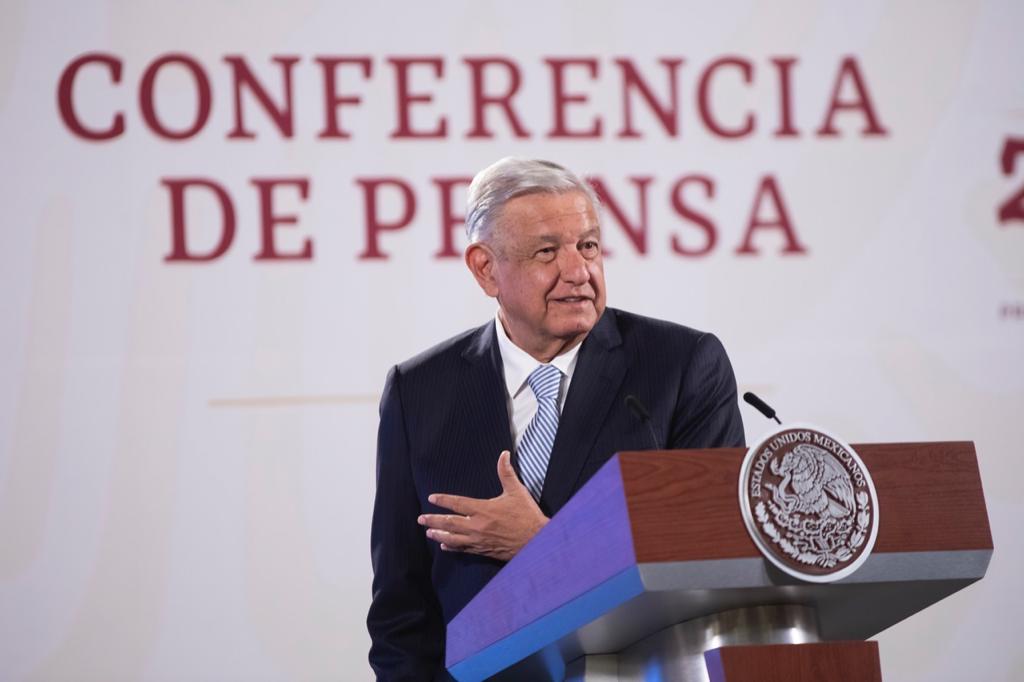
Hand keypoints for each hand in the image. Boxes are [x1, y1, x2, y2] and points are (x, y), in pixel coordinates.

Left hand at [417, 451, 548, 561]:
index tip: (432, 498)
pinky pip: (463, 549)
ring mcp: (479, 540)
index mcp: (484, 510)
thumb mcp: (517, 491)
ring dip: (439, 535)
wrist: (536, 541)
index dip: (443, 500)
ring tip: (428, 532)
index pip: (458, 504)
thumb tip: (503, 454)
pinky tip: (445, 546)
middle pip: (450, 523)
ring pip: (453, 538)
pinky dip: (452, 547)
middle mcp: (478, 526)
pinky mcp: (484, 550)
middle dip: (433, 520)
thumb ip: (506, 473)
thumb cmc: (527, 516)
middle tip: (421, 519)